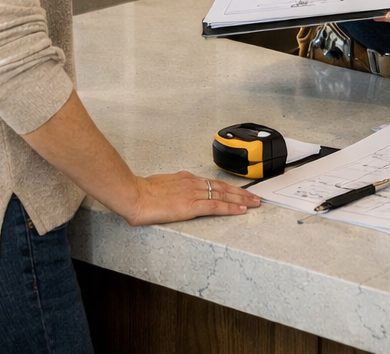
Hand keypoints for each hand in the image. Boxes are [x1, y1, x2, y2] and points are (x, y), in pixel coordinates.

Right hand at [116, 171, 260, 225]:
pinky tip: (241, 210)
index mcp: (185, 179)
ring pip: (223, 195)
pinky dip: (230, 208)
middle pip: (223, 187)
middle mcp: (192, 183)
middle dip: (241, 192)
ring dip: (242, 199)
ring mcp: (192, 194)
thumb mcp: (160, 186)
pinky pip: (215, 206)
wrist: (133, 194)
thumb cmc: (141, 192)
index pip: (213, 182)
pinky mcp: (190, 206)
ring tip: (255, 203)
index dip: (229, 187)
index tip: (239, 191)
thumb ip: (171, 189)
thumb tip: (174, 194)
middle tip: (256, 196)